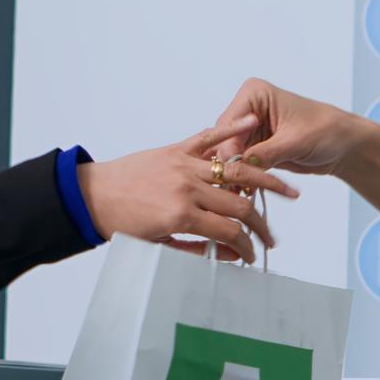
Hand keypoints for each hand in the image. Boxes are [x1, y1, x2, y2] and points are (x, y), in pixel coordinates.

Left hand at [76, 118, 302, 263]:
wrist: (91, 196)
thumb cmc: (121, 224)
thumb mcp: (158, 245)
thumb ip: (196, 250)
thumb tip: (228, 256)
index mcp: (182, 214)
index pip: (230, 231)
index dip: (247, 247)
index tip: (252, 255)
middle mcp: (187, 186)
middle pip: (240, 204)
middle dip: (260, 224)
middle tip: (271, 236)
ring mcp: (183, 164)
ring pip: (235, 171)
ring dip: (265, 181)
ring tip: (288, 189)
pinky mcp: (176, 150)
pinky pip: (208, 137)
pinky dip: (232, 129)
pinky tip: (253, 123)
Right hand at [211, 78, 379, 178]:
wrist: (343, 145)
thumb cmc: (326, 131)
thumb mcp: (295, 141)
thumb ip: (265, 152)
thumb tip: (240, 165)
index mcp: (254, 95)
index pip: (229, 123)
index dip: (228, 147)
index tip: (230, 168)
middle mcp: (247, 110)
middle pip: (225, 140)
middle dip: (228, 164)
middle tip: (231, 186)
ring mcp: (249, 131)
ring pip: (229, 155)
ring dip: (233, 174)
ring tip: (237, 192)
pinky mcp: (255, 149)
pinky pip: (241, 165)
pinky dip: (242, 179)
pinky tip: (244, 192)